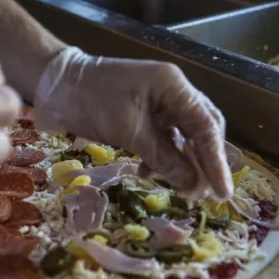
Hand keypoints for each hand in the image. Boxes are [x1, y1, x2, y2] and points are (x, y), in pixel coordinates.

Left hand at [34, 47, 231, 198]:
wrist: (57, 84)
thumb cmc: (90, 99)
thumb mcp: (127, 130)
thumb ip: (162, 157)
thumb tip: (193, 185)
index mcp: (174, 86)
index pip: (206, 126)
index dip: (216, 161)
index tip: (222, 192)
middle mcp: (174, 92)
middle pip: (204, 130)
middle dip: (206, 163)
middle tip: (208, 195)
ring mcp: (161, 103)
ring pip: (186, 137)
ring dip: (186, 164)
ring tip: (186, 191)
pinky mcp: (147, 115)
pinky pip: (166, 139)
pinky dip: (164, 158)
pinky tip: (152, 174)